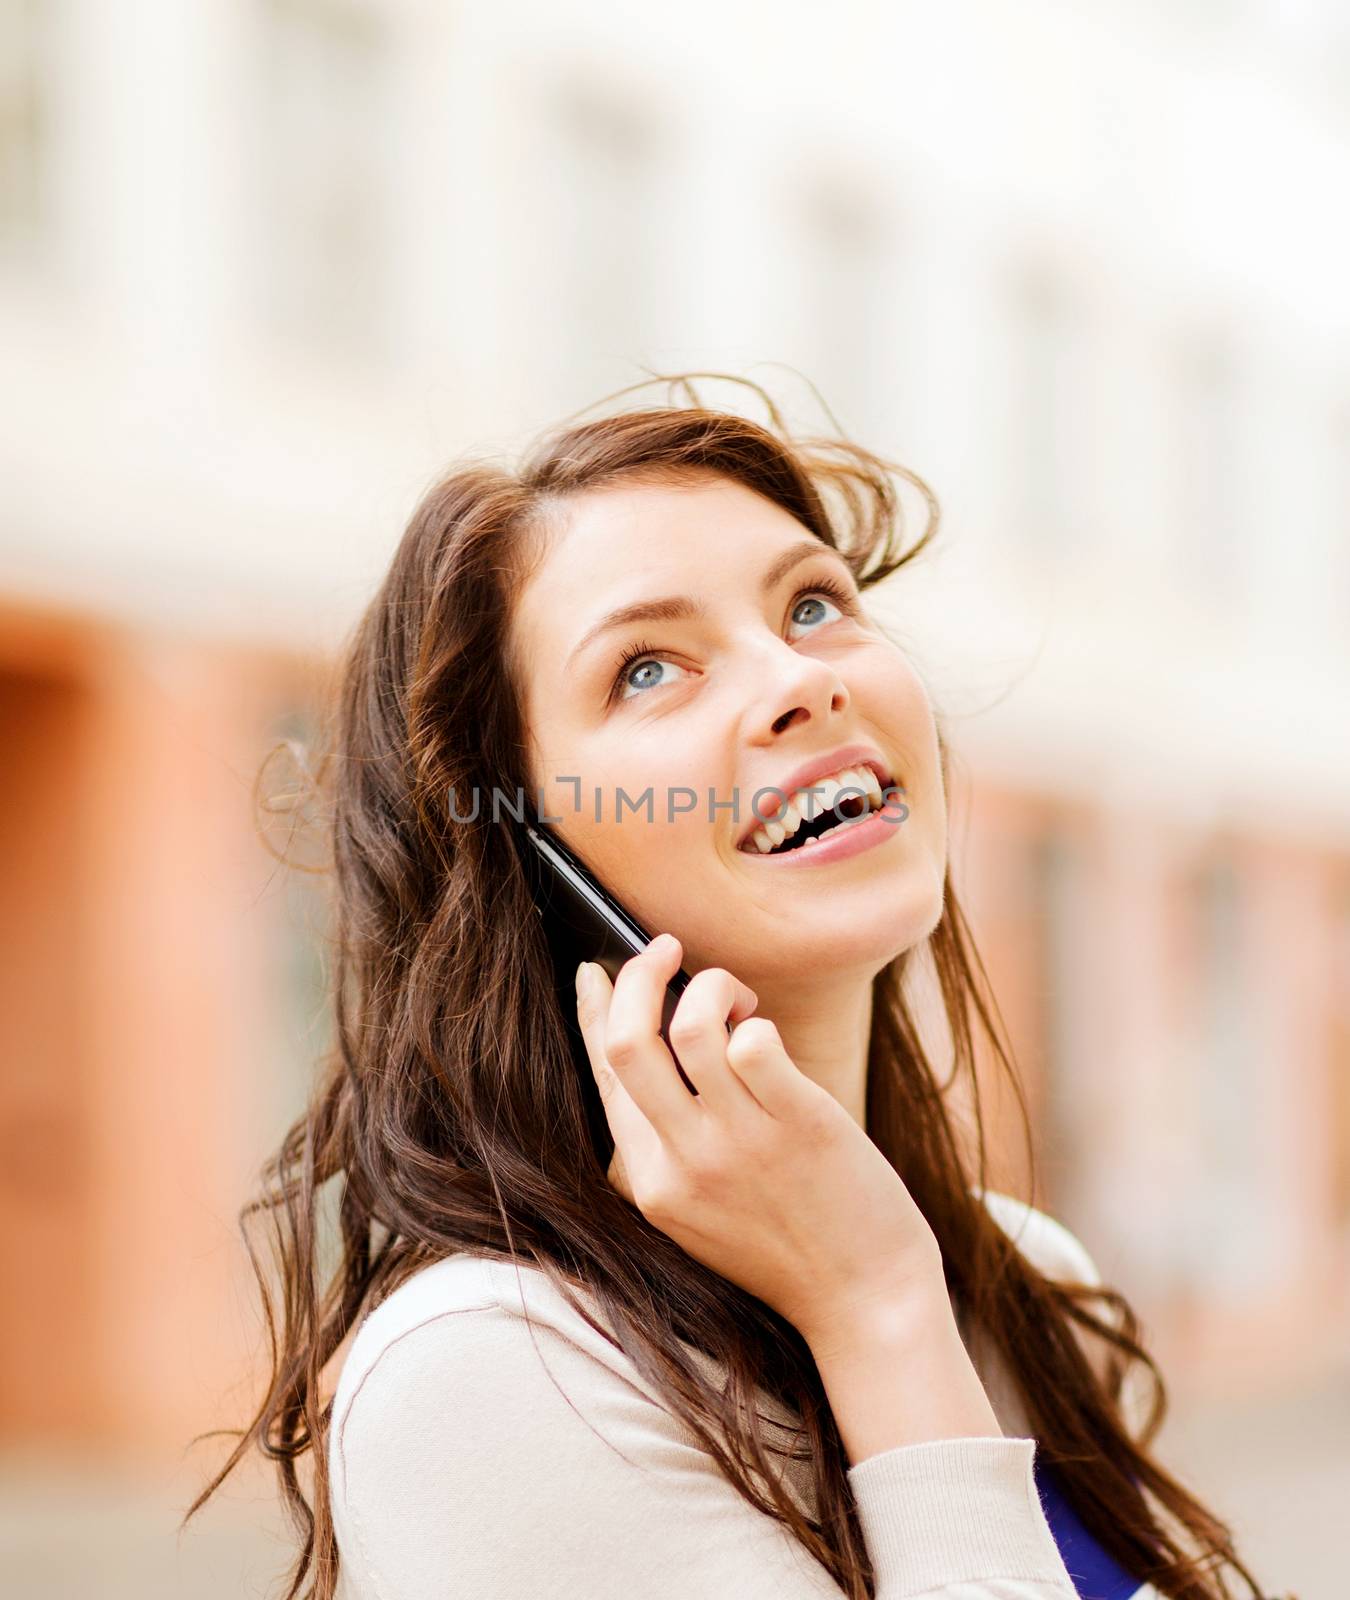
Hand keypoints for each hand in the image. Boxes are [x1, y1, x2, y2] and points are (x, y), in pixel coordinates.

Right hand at [574, 935, 945, 1345]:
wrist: (865, 1301)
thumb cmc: (789, 1246)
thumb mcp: (700, 1209)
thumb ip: (671, 1142)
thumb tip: (659, 1042)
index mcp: (650, 1182)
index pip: (603, 1074)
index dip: (595, 1012)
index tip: (597, 971)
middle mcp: (683, 1162)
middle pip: (629, 1042)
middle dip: (639, 975)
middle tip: (665, 948)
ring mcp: (739, 1144)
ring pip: (691, 1028)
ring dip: (711, 988)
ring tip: (739, 999)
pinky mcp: (798, 1125)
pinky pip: (755, 1043)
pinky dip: (757, 1021)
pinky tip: (770, 1032)